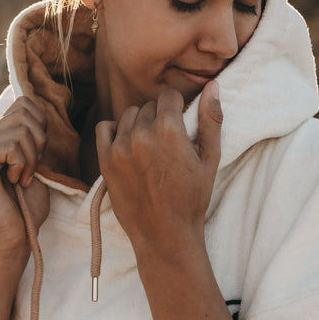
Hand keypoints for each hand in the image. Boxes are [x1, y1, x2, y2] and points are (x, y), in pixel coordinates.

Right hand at [0, 97, 49, 253]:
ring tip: (22, 179)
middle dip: (39, 141)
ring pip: (20, 128)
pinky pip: (12, 146)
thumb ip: (34, 137)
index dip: (41, 128)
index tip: (36, 159)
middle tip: (31, 170)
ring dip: (32, 158)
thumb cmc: (27, 207)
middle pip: (23, 111)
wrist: (15, 237)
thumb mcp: (36, 164)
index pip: (23, 104)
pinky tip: (14, 183)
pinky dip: (22, 165)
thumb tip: (39, 108)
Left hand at [95, 82, 222, 258]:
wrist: (165, 234)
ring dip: (139, 124)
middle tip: (167, 141)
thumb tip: (213, 85)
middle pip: (149, 106)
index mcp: (169, 129)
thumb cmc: (192, 198)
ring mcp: (120, 147)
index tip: (180, 122)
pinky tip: (127, 145)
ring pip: (128, 115)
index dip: (177, 107)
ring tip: (149, 146)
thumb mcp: (210, 159)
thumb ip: (211, 119)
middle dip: (159, 117)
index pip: (169, 96)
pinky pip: (104, 128)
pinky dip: (114, 131)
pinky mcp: (105, 160)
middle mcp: (142, 133)